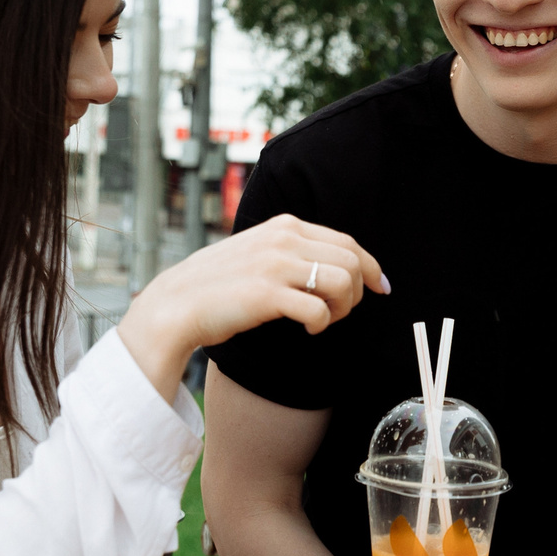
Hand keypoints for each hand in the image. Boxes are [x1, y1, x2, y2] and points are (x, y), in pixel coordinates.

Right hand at [117, 214, 387, 394]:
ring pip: (343, 281)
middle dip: (357, 291)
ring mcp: (275, 264)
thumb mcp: (258, 252)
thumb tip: (333, 267)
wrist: (176, 304)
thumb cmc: (218, 286)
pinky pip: (320, 310)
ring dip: (343, 307)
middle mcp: (283, 239)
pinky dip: (323, 324)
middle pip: (351, 260)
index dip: (370, 265)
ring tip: (325, 320)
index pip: (346, 240)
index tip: (380, 286)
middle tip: (340, 312)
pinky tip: (309, 330)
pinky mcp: (267, 294)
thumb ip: (290, 251)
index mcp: (284, 226)